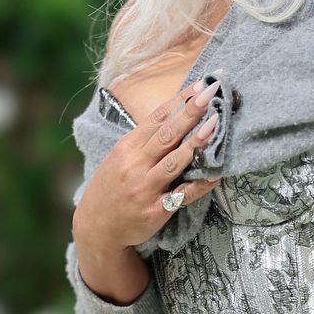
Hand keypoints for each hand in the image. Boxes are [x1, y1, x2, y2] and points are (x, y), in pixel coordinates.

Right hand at [72, 78, 223, 250]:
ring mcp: (145, 188)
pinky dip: (200, 184)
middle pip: (167, 134)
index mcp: (127, 147)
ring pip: (175, 162)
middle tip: (211, 94)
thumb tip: (177, 113)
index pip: (157, 118)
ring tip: (215, 125)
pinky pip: (183, 194)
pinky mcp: (156, 210)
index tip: (200, 85)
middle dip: (190, 112)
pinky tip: (217, 174)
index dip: (180, 100)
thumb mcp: (120, 157)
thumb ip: (145, 139)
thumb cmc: (113, 186)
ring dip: (196, 143)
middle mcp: (135, 165)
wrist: (96, 228)